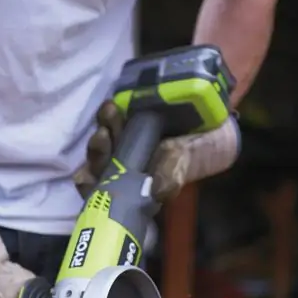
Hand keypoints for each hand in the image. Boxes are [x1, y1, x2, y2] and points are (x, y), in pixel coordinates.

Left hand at [73, 101, 241, 201]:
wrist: (209, 128)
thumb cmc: (193, 155)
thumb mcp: (185, 167)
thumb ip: (171, 179)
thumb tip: (156, 192)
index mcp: (128, 184)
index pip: (99, 189)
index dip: (89, 185)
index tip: (87, 178)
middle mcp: (119, 164)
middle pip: (97, 162)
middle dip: (97, 151)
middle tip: (103, 137)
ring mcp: (120, 141)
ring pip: (102, 138)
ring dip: (102, 126)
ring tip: (109, 112)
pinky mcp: (125, 119)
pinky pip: (110, 118)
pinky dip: (108, 114)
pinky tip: (112, 105)